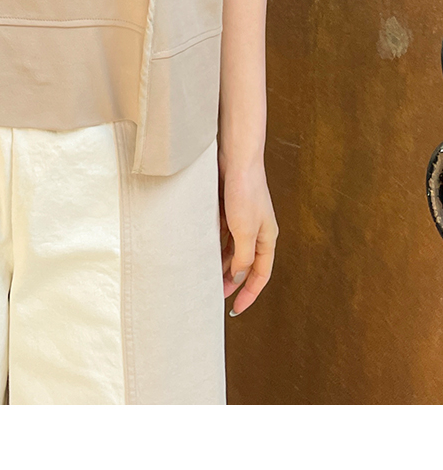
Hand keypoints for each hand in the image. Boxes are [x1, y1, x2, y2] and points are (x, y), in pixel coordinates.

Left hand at [219, 151, 277, 317]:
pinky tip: (202, 255)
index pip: (260, 275)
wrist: (235, 159)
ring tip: (205, 278)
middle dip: (231, 281)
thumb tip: (240, 276)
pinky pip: (223, 238)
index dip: (249, 295)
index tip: (235, 310)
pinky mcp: (229, 212)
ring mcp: (242, 222)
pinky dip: (214, 249)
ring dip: (221, 266)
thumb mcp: (244, 230)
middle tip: (213, 295)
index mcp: (267, 238)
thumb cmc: (245, 191)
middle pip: (245, 265)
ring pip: (232, 252)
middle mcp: (256, 232)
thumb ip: (242, 256)